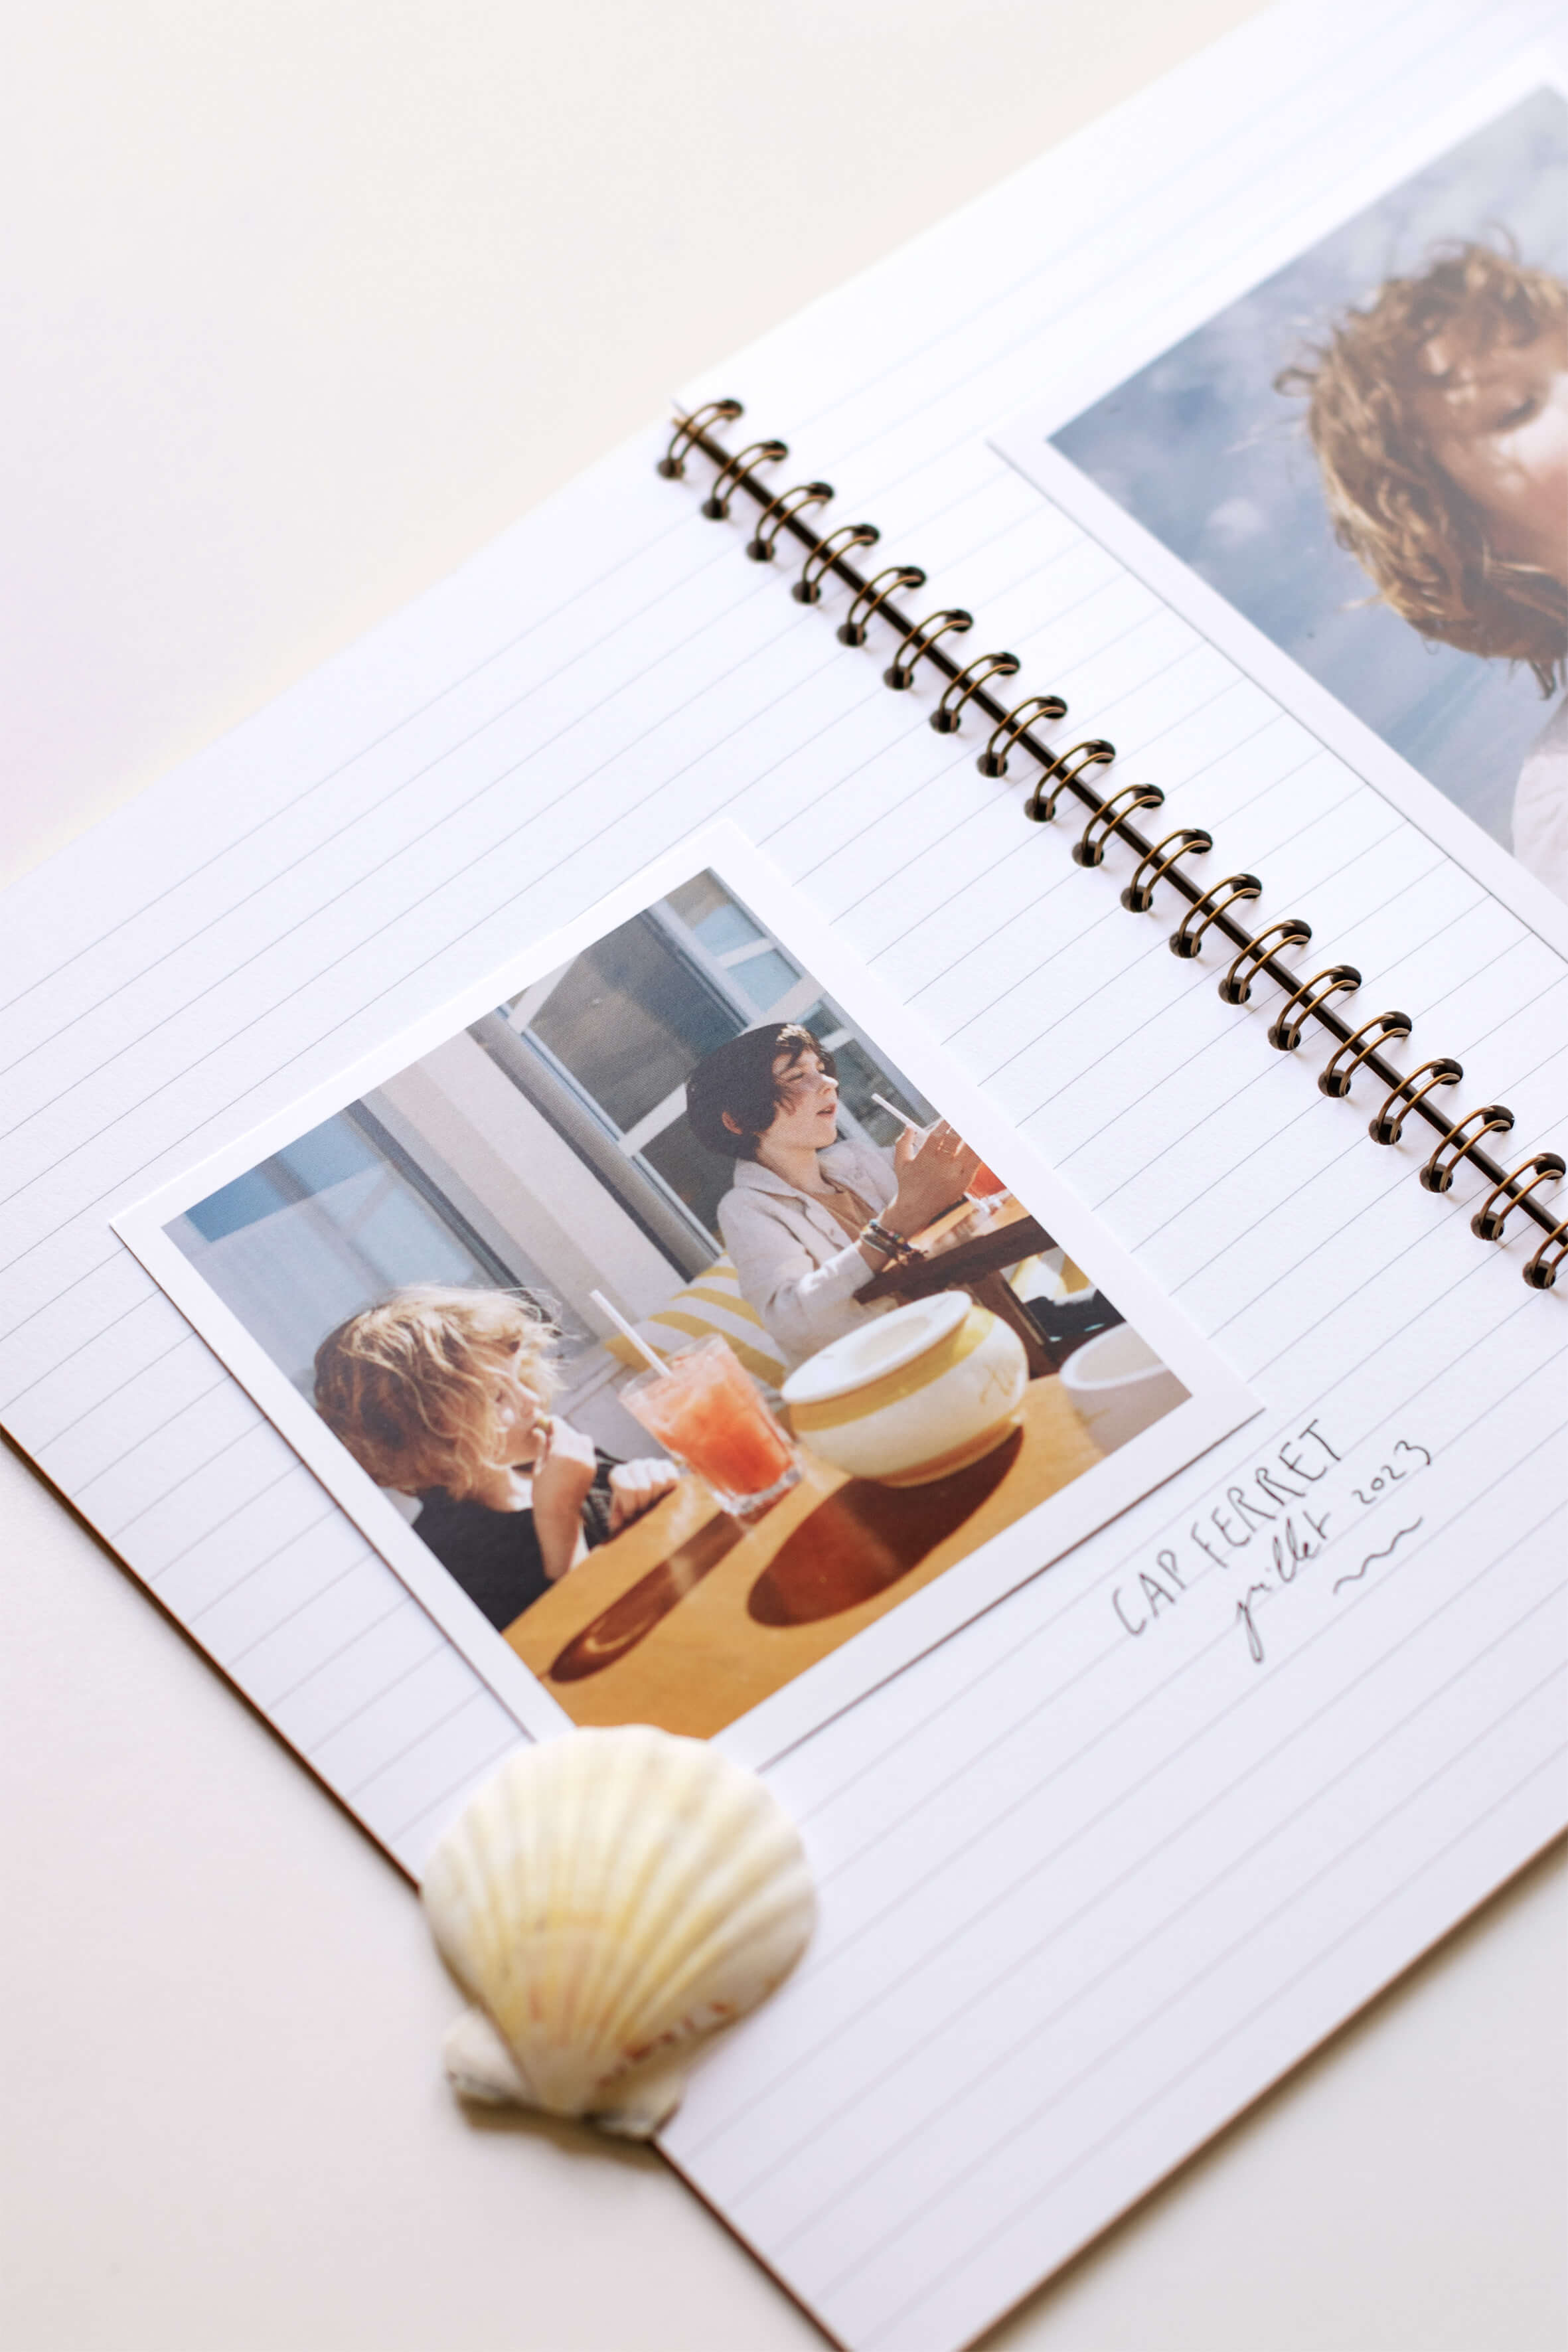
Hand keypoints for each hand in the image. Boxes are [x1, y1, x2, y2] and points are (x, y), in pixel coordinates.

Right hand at [530, 1417, 598, 1579]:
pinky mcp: (592, 1468)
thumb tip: (538, 1430)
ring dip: (571, 1437)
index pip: (560, 1427)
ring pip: (582, 1439)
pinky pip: (587, 1450)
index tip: (546, 1421)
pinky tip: (567, 1455)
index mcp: (562, 1453)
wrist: (560, 1515)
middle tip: (549, 1432)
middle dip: (561, 1430)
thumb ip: (542, 1446)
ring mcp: (588, 1462)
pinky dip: (579, 1447)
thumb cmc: (543, 1493)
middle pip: (571, 1432)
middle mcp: (578, 1455)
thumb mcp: (539, 1468)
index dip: (553, 1422)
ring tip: (558, 1445)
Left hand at [608, 1457, 680, 1533]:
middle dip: (644, 1503)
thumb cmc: (631, 1502)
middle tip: (643, 1507)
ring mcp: (651, 1463)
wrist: (644, 1490)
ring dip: (656, 1497)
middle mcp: (634, 1465)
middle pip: (643, 1487)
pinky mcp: (667, 1465)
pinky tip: (663, 1494)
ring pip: (658, 1482)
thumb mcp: (621, 1509)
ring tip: (652, 1501)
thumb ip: (617, 1516)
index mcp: (619, 1474)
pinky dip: (669, 1489)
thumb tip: (615, 1524)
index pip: (627, 1489)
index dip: (631, 1506)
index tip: (631, 1512)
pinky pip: (672, 1477)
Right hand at [886, 1121, 981, 1237]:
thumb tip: (910, 1126)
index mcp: (924, 1159)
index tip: (950, 1114)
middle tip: (968, 1114)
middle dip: (960, 1125)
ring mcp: (953, 1175)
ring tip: (979, 1123)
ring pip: (968, 1151)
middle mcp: (940, 1167)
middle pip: (954, 1140)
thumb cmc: (908, 1182)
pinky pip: (975, 1164)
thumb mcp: (900, 1163)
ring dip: (973, 1136)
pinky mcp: (963, 1183)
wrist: (916, 1209)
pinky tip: (983, 1141)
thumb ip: (903, 1143)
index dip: (944, 1123)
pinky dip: (980, 1151)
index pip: (936, 1136)